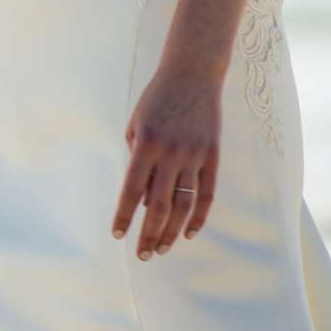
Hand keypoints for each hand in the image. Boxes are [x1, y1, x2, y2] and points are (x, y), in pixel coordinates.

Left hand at [111, 61, 221, 259]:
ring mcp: (194, 156)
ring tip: (162, 249)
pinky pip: (207, 194)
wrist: (192, 74)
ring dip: (172, 232)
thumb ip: (136, 159)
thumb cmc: (156, 99)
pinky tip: (189, 233)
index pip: (131, 190)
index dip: (124, 215)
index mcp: (145, 144)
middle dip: (149, 234)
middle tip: (143, 255)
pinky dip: (199, 217)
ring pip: (183, 205)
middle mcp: (170, 153)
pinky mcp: (212, 157)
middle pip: (158, 205)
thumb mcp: (136, 123)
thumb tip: (141, 199)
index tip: (117, 235)